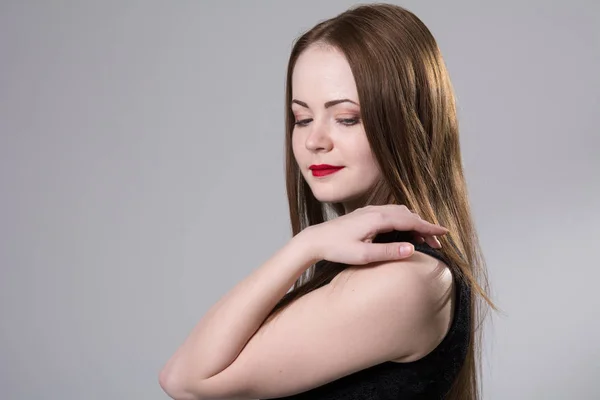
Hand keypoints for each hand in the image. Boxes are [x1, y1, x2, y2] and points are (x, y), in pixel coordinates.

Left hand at [304, 205, 449, 264]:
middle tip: (437, 244)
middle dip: (425, 227)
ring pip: (400, 212)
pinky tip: (404, 230)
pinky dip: (403, 220)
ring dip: (414, 223)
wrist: (315, 240)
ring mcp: (370, 210)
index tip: (444, 234)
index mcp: (378, 219)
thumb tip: (412, 250)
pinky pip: (391, 213)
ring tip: (423, 239)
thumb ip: (388, 252)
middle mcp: (376, 210)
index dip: (429, 228)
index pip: (410, 221)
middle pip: (408, 215)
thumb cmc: (337, 249)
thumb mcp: (363, 256)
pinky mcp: (365, 214)